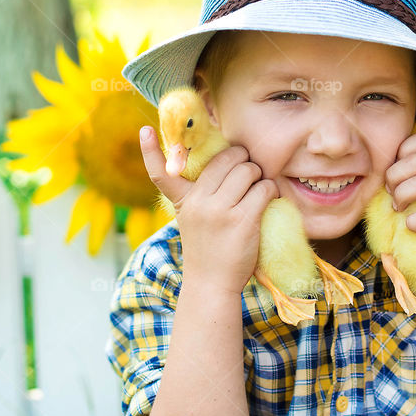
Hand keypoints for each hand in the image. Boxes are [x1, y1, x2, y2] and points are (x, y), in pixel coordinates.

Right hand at [139, 125, 277, 293]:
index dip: (150, 151)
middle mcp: (198, 203)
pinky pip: (264, 188)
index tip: (144, 130)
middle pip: (227, 159)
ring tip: (258, 189)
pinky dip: (271, 190)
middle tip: (247, 172)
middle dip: (242, 161)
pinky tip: (268, 200)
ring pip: (248, 171)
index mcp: (183, 201)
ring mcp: (220, 211)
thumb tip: (229, 162)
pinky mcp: (243, 220)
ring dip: (259, 176)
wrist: (212, 286)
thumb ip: (200, 195)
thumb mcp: (192, 220)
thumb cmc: (208, 249)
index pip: (161, 172)